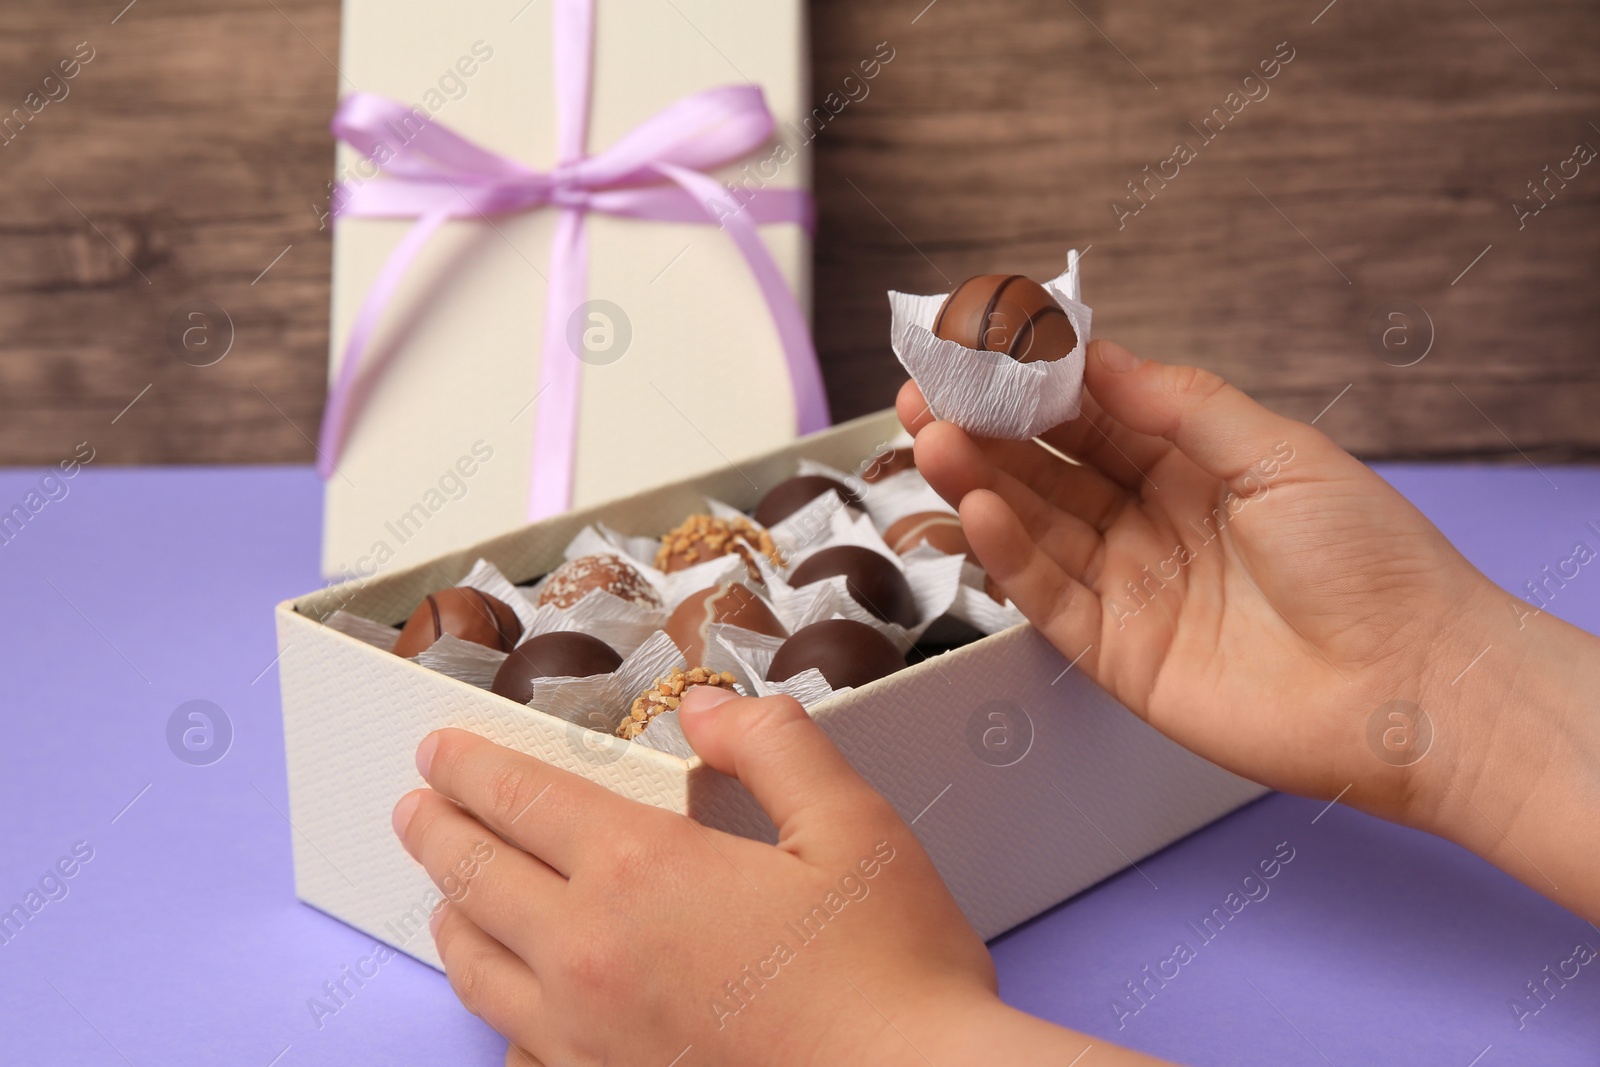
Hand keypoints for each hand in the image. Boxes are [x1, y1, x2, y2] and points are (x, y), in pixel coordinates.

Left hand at [394, 690, 1165, 1064]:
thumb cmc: (889, 976)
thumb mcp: (850, 825)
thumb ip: (771, 746)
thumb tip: (704, 708)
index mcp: (642, 873)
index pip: (522, 800)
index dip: (472, 766)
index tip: (439, 750)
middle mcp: (589, 958)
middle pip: (476, 878)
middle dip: (437, 831)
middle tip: (415, 806)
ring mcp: (586, 1042)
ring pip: (478, 970)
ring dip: (451, 917)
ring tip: (446, 895)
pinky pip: (515, 1052)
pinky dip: (498, 1014)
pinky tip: (512, 1008)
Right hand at [900, 340, 1599, 917]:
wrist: (1412, 686)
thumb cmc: (1371, 562)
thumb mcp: (1281, 455)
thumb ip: (1183, 406)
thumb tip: (1098, 358)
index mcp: (1194, 468)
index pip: (1093, 415)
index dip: (1034, 383)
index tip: (982, 348)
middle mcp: (1151, 524)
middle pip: (1046, 469)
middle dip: (983, 429)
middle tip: (924, 394)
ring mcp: (1129, 588)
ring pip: (1033, 527)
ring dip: (978, 482)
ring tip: (931, 438)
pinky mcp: (1114, 653)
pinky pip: (1045, 596)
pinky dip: (1006, 552)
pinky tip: (975, 508)